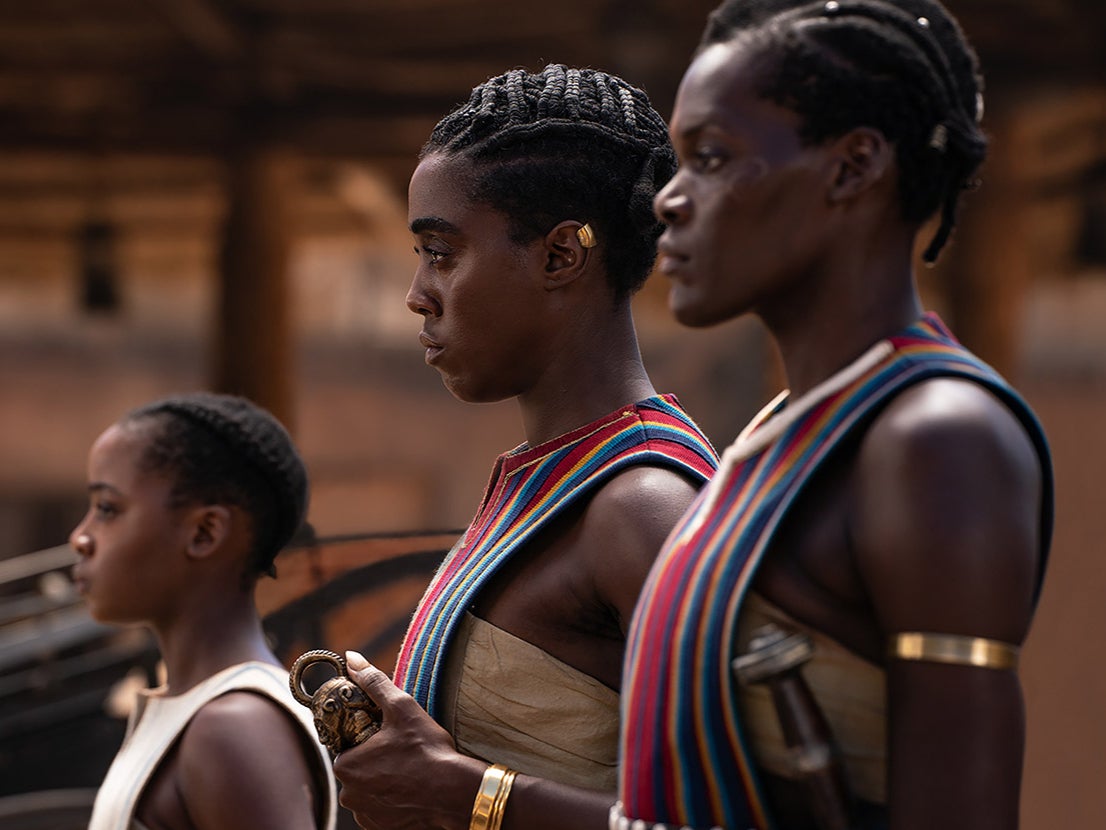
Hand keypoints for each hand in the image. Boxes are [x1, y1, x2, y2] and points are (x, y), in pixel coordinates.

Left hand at [333, 651, 485, 829]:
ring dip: (385, 780)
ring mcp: (366, 815)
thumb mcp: (401, 707)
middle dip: (376, 759)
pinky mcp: (382, 828)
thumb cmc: (427, 750)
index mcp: (346, 765)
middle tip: (403, 750)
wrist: (454, 792)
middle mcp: (349, 794)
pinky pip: (382, 809)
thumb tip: (351, 659)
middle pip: (358, 768)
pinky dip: (394, 800)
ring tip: (411, 770)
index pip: (347, 745)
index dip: (367, 737)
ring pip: (370, 789)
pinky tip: (413, 789)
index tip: (389, 735)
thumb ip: (373, 682)